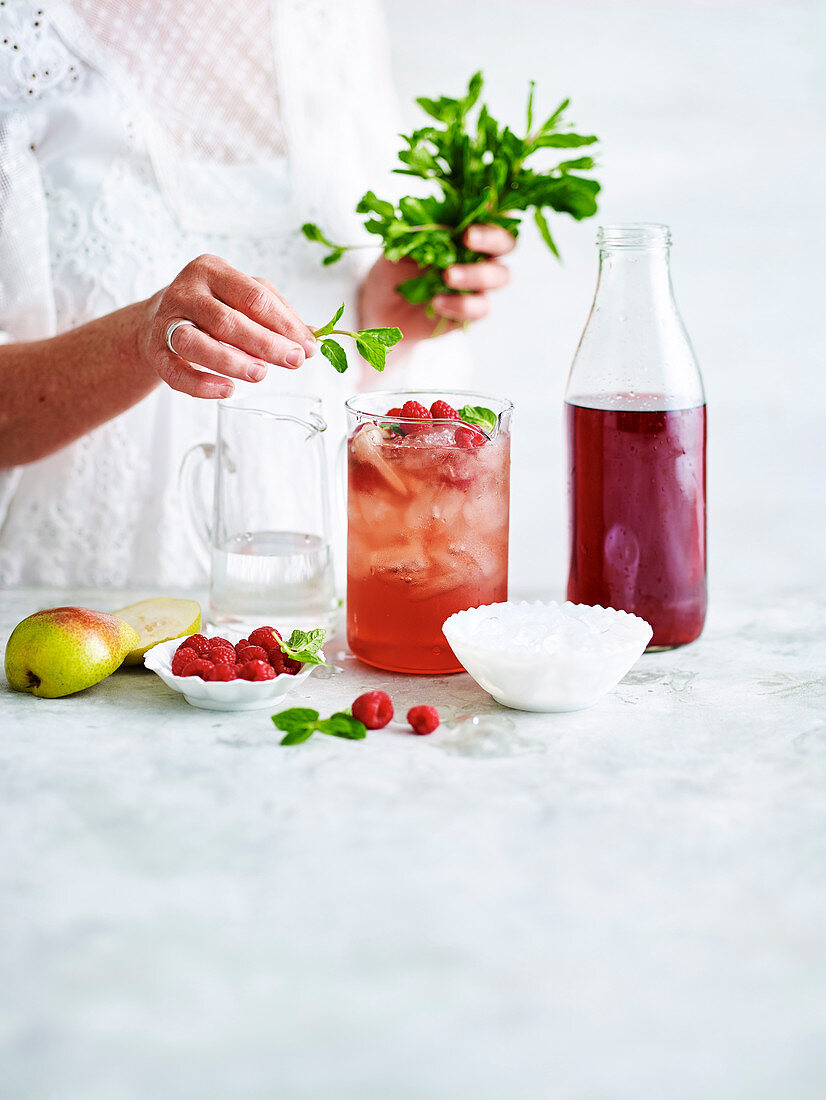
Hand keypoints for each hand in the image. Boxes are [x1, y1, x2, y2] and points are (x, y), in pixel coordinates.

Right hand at [142, 255, 316, 398]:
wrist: (158, 317)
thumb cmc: (212, 307)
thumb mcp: (243, 297)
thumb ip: (277, 314)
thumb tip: (311, 341)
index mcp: (212, 270)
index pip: (254, 297)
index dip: (284, 324)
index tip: (307, 347)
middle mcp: (186, 291)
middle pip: (228, 320)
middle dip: (265, 344)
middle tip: (292, 361)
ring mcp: (167, 321)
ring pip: (196, 343)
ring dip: (231, 361)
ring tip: (260, 374)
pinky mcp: (156, 351)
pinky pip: (176, 372)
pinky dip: (202, 385)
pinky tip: (228, 390)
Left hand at [359, 224, 514, 342]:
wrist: (382, 307)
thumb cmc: (395, 268)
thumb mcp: (400, 244)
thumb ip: (421, 230)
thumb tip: (438, 221)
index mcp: (466, 229)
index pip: (493, 215)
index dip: (493, 211)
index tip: (479, 207)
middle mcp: (479, 254)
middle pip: (506, 243)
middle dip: (491, 238)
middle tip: (467, 237)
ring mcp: (479, 284)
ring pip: (500, 276)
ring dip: (477, 274)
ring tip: (448, 276)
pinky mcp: (473, 312)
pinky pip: (480, 308)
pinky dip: (461, 304)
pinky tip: (437, 302)